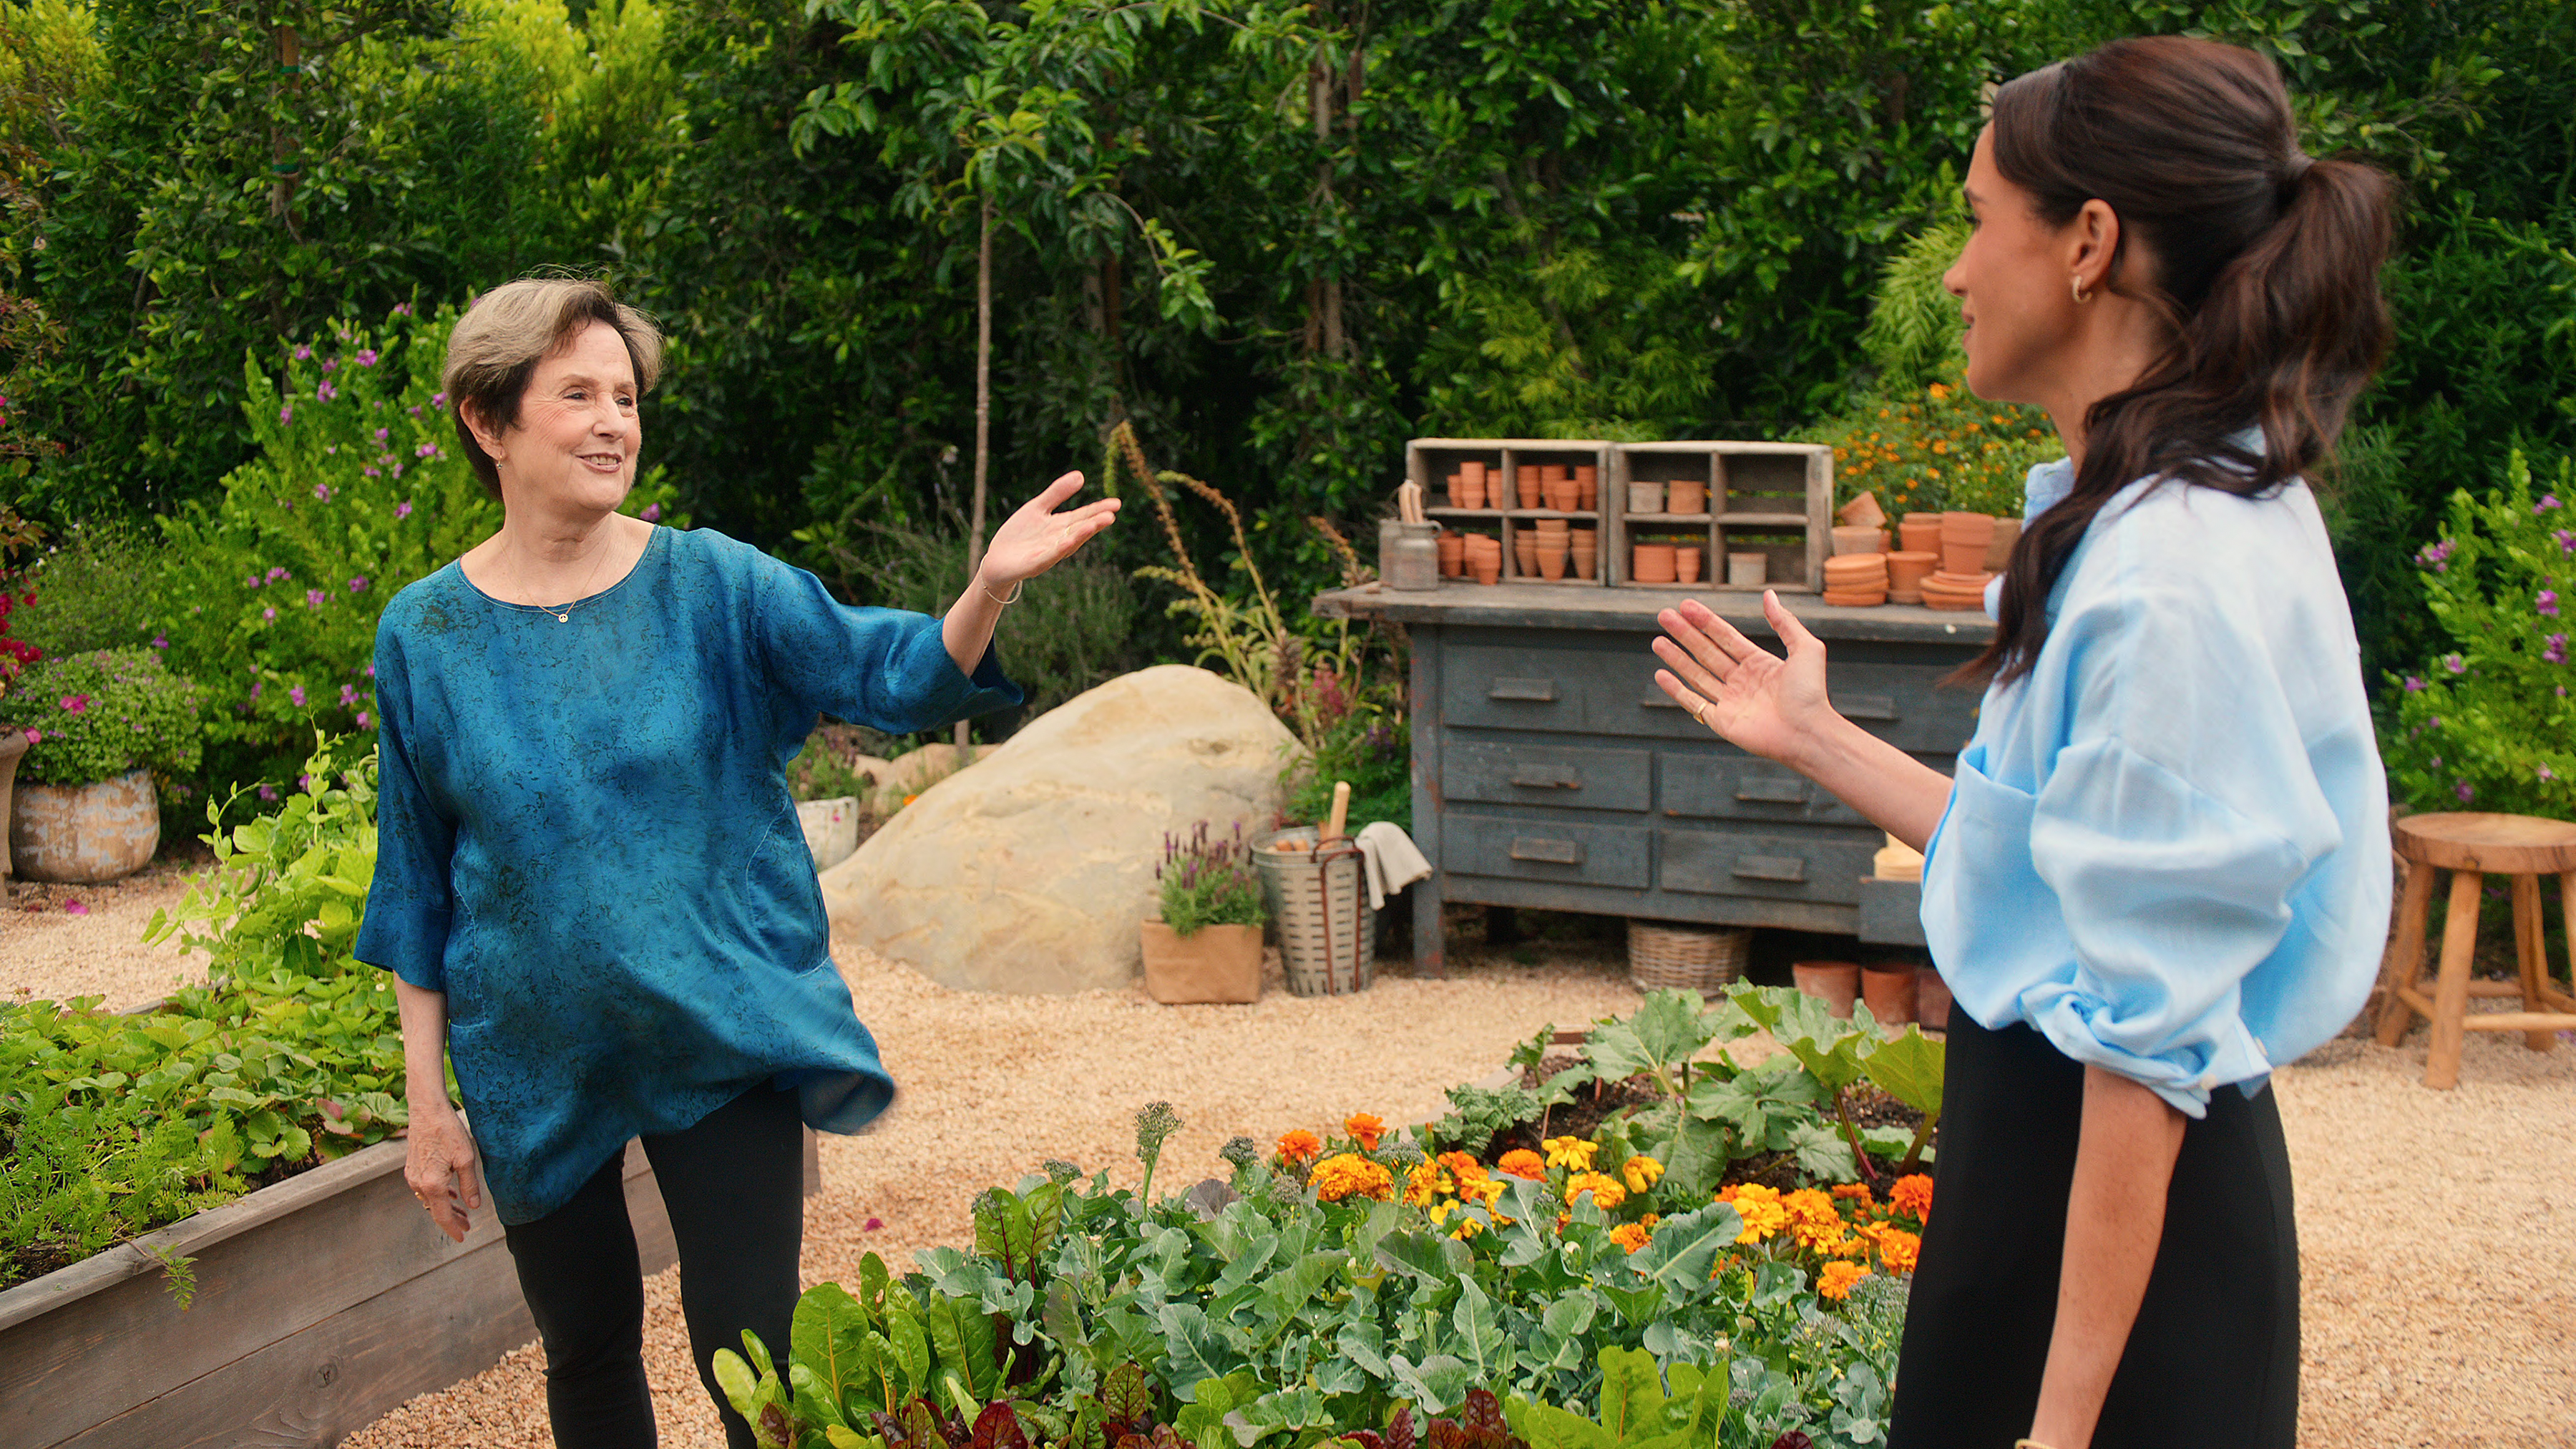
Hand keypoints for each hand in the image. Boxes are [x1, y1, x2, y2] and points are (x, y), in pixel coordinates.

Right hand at [403, 1100, 483, 1243]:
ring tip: (461, 1212)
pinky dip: (437, 1195)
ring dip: (445, 1207)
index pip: (442, 1215)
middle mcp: (418, 1183)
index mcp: (432, 1184)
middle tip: (467, 1226)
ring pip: (429, 1200)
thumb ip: (470, 1185)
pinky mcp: (411, 1167)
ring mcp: (412, 1175)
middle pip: (435, 1209)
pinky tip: (449, 1194)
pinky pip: (424, 1189)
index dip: (453, 1228)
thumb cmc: (447, 1131)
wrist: (426, 1110)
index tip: (463, 1237)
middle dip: (451, 1219)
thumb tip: (474, 1206)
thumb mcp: (466, 1159)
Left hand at [977, 470, 1120, 589]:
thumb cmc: (1019, 535)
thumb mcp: (1037, 508)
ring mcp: (1047, 553)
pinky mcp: (1033, 565)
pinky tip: (1067, 542)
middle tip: (1111, 515)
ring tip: (1093, 525)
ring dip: (1080, 535)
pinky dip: (1058, 550)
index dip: (1099, 509)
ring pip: (1067, 544)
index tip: (1116, 503)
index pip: (1083, 516)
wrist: (997, 560)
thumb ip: (1057, 493)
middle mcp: (1059, 541)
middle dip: (1095, 523)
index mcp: (1061, 526)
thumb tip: (1081, 475)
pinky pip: (1047, 557)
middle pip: (1079, 530)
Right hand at [1651, 592, 1838, 766]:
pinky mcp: (1722, 722)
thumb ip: (1785, 622)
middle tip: (1663, 615)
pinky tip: (1661, 674)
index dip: (1705, 621)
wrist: (1808, 732)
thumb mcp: (1805, 648)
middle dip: (1684, 634)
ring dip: (1676, 658)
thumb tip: (1768, 594)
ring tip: (1657, 641)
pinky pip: (1694, 702)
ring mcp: (1730, 701)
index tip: (1686, 606)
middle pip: (1706, 652)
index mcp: (1760, 664)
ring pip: (1696, 674)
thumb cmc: (1811, 692)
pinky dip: (1675, 690)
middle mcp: (1742, 681)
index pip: (1725, 637)